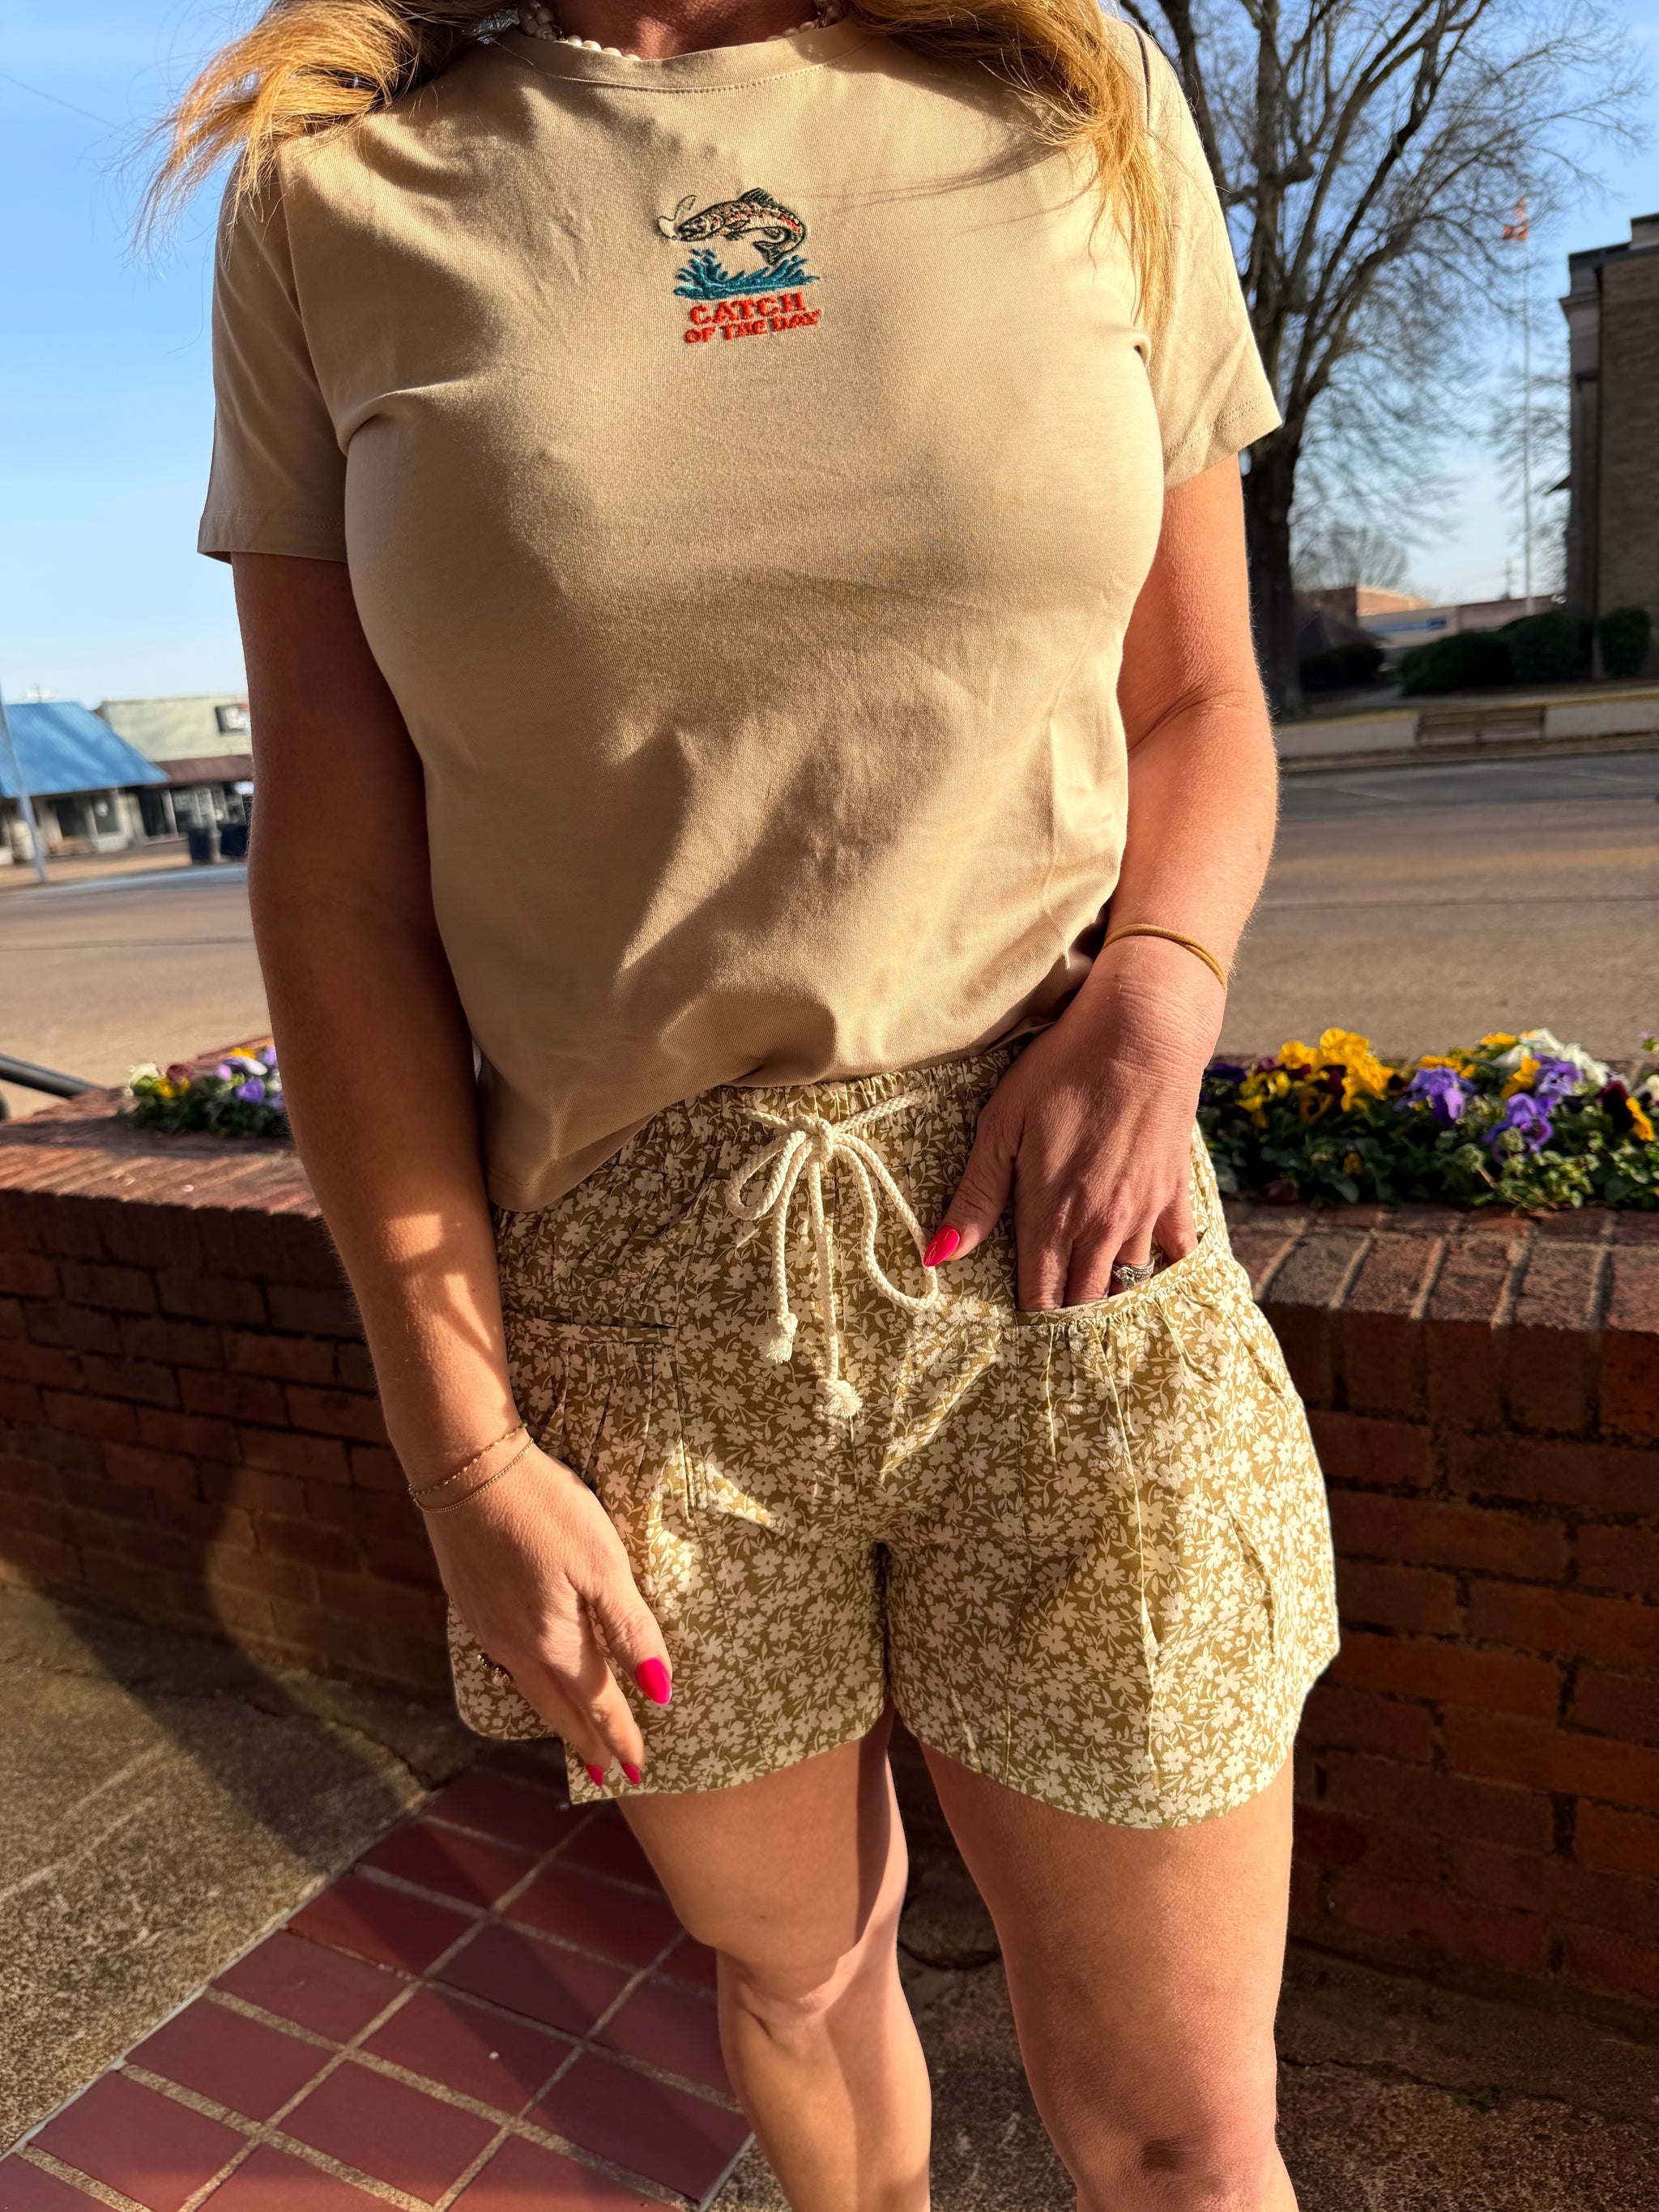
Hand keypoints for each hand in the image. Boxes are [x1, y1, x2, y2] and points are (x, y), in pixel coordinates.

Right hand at [424, 1439, 670, 1781]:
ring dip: (556, 1718)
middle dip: (587, 1742)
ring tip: (573, 1734)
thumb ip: (631, 1629)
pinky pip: (506, 1664)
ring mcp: (487, 1628)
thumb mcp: (604, 1564)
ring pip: (529, 1690)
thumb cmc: (544, 1509)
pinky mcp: (470, 1602)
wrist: (465, 1468)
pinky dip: (529, 1685)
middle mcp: (515, 1648)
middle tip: (606, 1772)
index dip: (621, 1736)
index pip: (598, 1705)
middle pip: (559, 1709)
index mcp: (554, 1643)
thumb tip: (659, 1689)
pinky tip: (531, 1677)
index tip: (638, 1768)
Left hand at [931, 943, 1222, 1309]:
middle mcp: (1101, 1226)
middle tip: (1054, 1321)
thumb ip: (977, 1197)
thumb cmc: (1062, 1071)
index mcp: (1052, 1215)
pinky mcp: (1176, 1191)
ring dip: (1111, 1293)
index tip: (1019, 1328)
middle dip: (1068, 1315)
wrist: (1141, 1032)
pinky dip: (1165, 1267)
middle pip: (1085, 1299)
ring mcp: (1144, 1212)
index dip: (1029, 1316)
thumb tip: (938, 1256)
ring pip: (1129, 1281)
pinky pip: (1178, 1251)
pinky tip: (1154, 1271)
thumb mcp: (1002, 1125)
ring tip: (1094, 1296)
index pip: (1041, 1295)